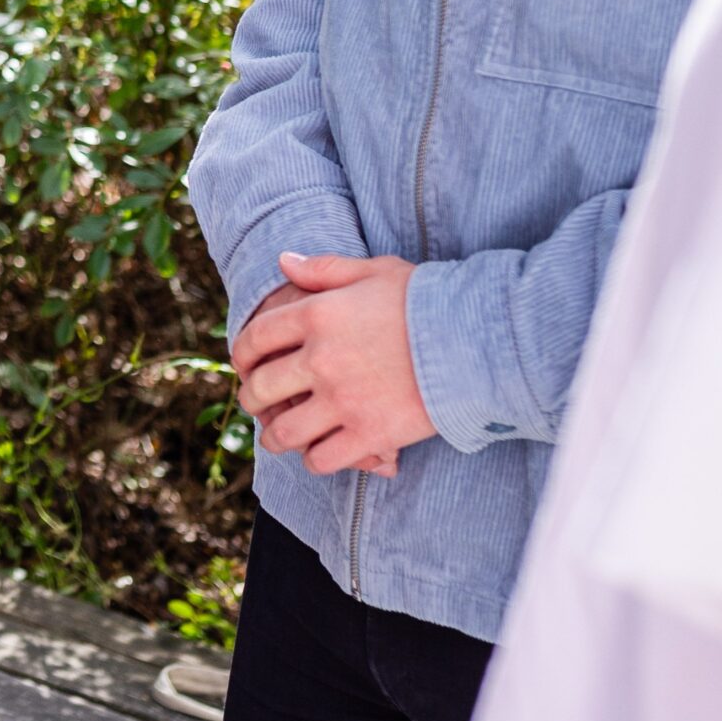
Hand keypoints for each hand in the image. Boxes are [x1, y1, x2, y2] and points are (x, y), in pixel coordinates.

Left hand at [237, 252, 432, 476]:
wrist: (479, 339)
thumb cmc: (428, 300)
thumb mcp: (375, 271)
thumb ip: (325, 269)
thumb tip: (284, 260)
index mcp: (316, 315)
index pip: (255, 339)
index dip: (242, 354)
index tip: (245, 363)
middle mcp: (321, 360)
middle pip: (261, 389)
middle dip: (252, 399)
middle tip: (258, 403)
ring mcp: (343, 401)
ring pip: (285, 433)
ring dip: (276, 437)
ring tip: (280, 437)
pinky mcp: (369, 435)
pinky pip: (322, 459)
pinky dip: (315, 459)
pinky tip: (319, 452)